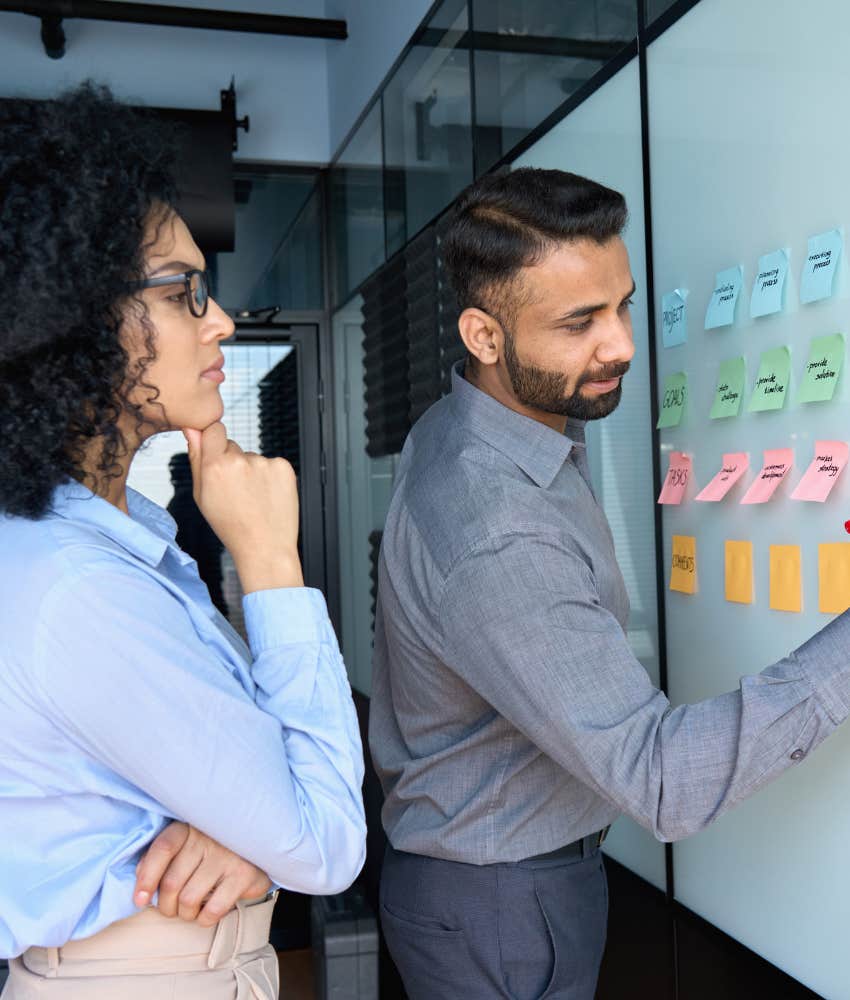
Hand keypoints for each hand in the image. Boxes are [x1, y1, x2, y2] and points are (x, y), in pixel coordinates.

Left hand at [134, 822, 271, 926]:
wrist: (257, 845)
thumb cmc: (210, 850)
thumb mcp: (186, 844)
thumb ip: (162, 856)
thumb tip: (138, 876)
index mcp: (189, 828)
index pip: (162, 849)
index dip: (146, 877)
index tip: (140, 900)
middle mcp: (207, 839)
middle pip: (171, 882)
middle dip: (166, 906)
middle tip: (172, 909)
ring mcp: (227, 856)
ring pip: (189, 899)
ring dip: (185, 914)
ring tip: (190, 910)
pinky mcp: (244, 875)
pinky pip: (213, 909)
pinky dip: (204, 919)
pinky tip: (207, 913)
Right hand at [183, 422, 302, 591]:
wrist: (265, 547)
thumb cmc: (231, 525)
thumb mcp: (202, 496)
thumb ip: (196, 458)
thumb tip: (191, 429)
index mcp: (215, 466)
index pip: (213, 428)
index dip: (213, 440)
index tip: (215, 454)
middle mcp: (240, 460)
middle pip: (232, 446)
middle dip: (230, 462)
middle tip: (235, 491)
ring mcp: (264, 463)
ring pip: (252, 458)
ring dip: (251, 472)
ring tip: (252, 499)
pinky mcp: (284, 467)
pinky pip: (271, 464)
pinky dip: (269, 477)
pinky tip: (266, 497)